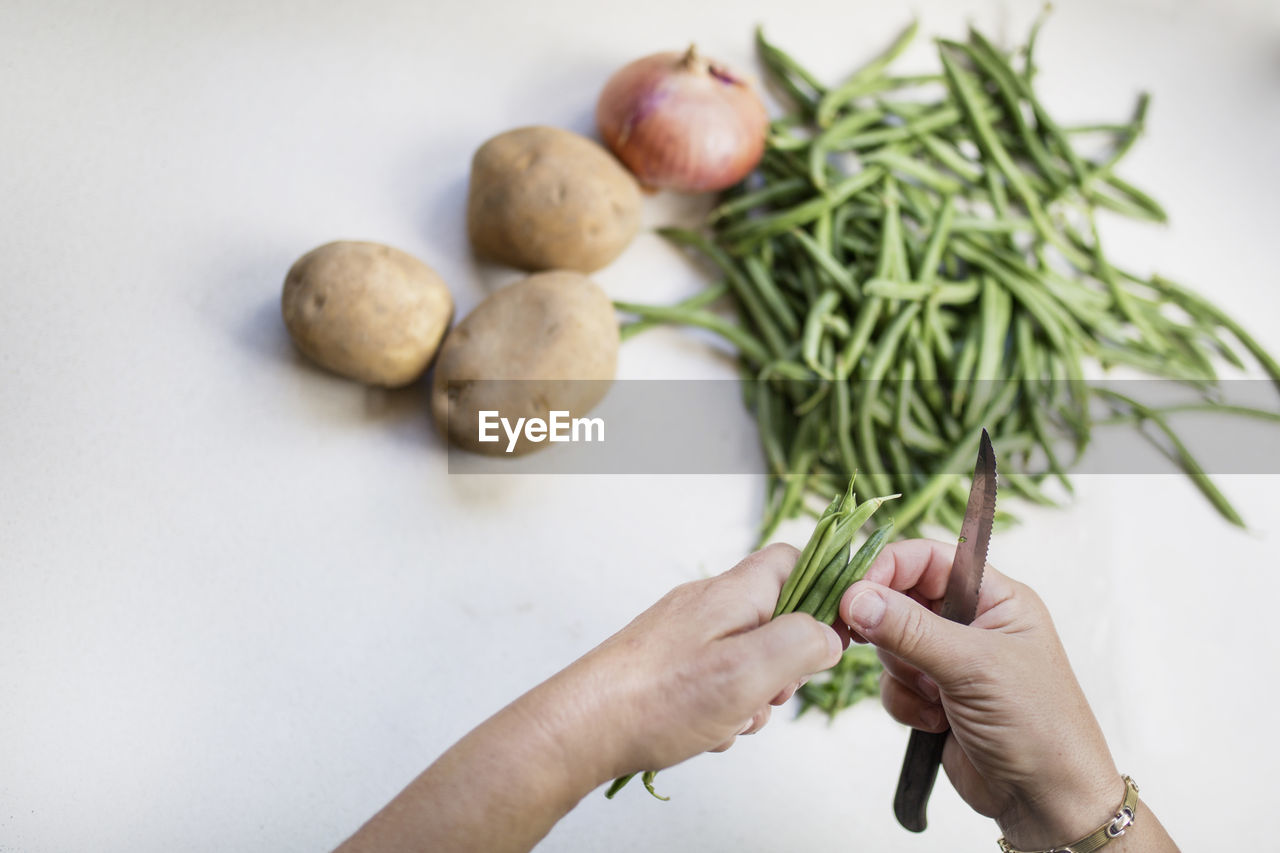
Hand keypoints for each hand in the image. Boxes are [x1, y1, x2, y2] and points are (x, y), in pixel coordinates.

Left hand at [546, 542, 844, 783]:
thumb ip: (800, 644)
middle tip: (769, 695)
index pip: (795, 560)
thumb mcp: (748, 672)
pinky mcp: (669, 662)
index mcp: (733, 592)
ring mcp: (687, 633)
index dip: (825, 592)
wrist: (580, 728)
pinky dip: (721, 707)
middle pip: (777, 617)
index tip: (834, 636)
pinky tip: (703, 729)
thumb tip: (829, 635)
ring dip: (752, 695)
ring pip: (748, 657)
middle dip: (786, 665)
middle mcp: (709, 604)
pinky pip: (717, 679)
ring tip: (726, 719)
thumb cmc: (656, 699)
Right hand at [838, 539, 1125, 848]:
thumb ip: (911, 630)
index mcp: (996, 598)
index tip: (853, 592)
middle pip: (903, 598)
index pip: (930, 559)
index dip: (888, 568)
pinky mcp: (934, 696)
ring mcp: (951, 660)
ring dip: (902, 672)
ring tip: (932, 697)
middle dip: (887, 626)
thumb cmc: (1038, 725)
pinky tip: (934, 722)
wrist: (1047, 803)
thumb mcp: (973, 667)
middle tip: (865, 640)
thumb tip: (856, 598)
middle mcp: (972, 622)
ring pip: (892, 643)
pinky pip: (894, 682)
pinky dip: (904, 702)